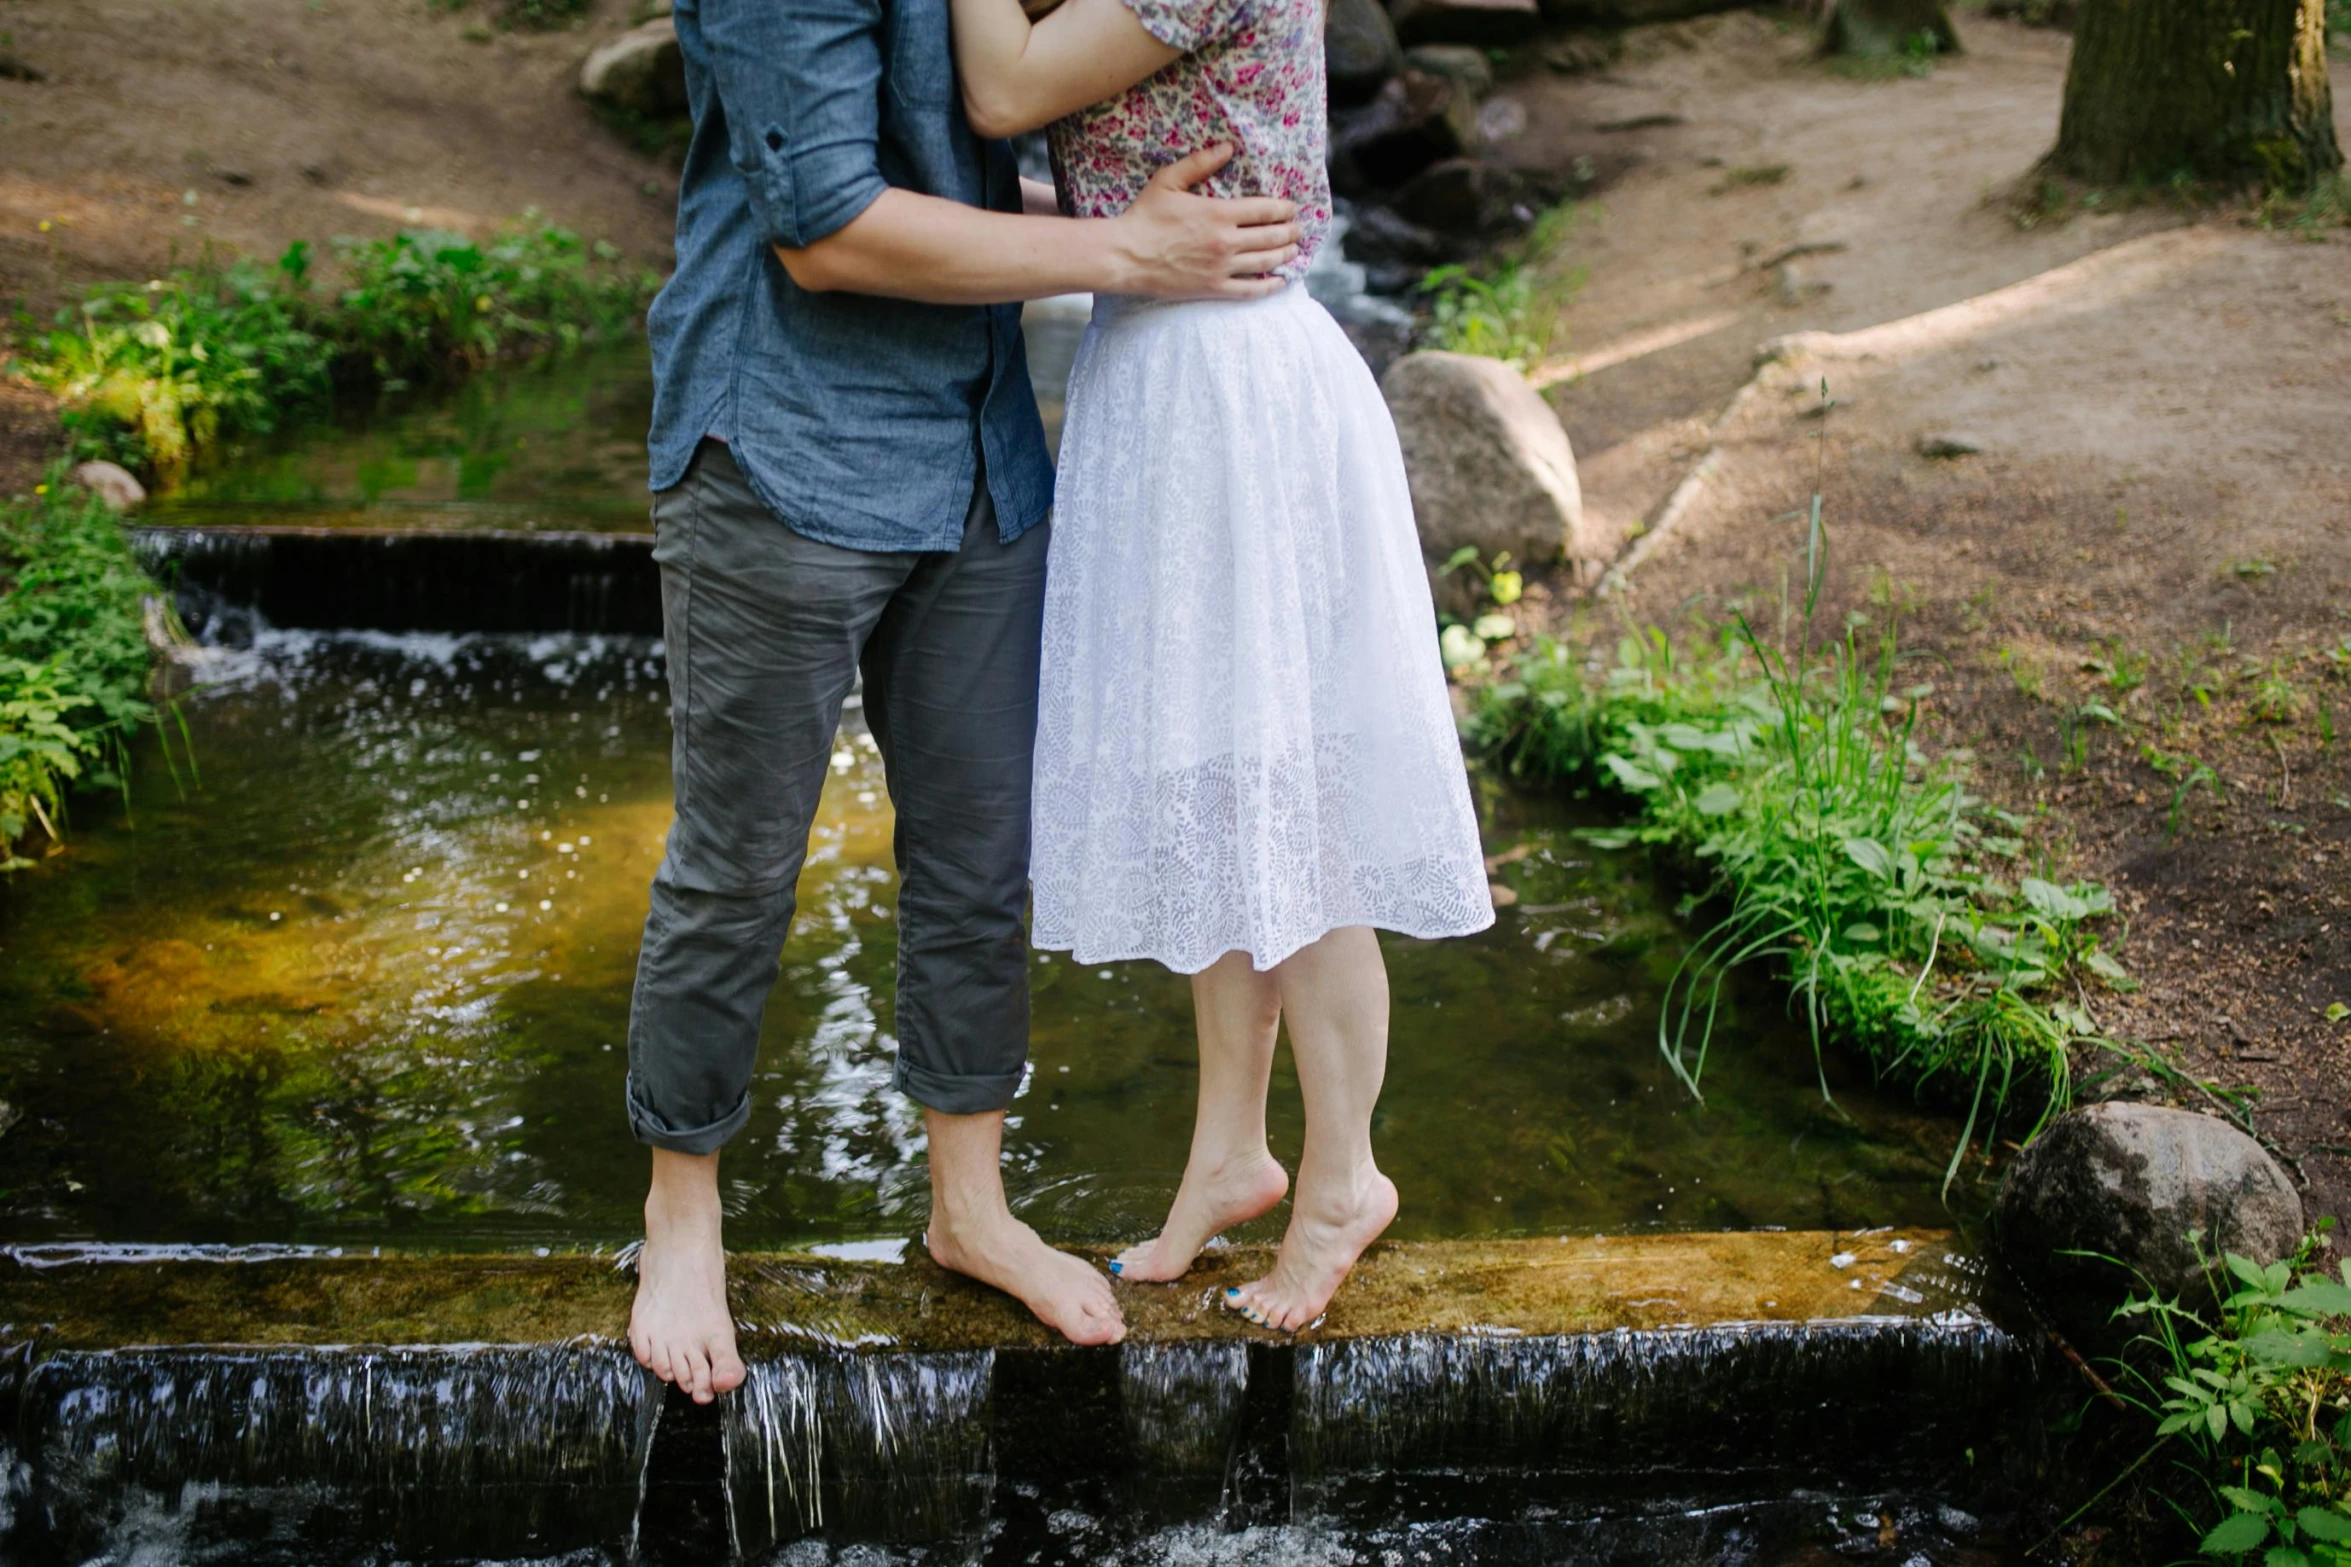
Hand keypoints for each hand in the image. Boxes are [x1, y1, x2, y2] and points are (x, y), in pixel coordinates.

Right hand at [1106, 144, 1301, 299]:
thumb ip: (1200, 163)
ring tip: (1294, 250)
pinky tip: (1280, 281)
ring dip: (1286, 255)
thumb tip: (1228, 147)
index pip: (1265, 210)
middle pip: (1272, 236)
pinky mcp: (1213, 288)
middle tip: (1299, 229)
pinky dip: (1270, 286)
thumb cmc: (1144, 216)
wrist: (1125, 256)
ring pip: (1266, 262)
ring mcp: (1222, 267)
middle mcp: (1226, 241)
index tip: (1293, 208)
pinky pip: (1250, 289)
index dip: (1284, 208)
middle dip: (1290, 231)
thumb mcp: (1168, 181)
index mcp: (1219, 213)